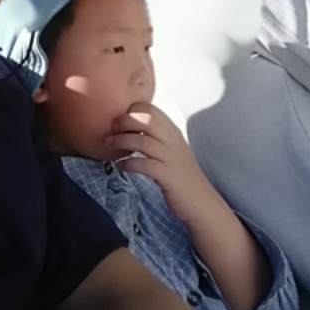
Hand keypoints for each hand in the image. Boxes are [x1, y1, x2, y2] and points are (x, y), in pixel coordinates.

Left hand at [108, 102, 217, 223]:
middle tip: (111, 129)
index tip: (119, 118)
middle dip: (125, 121)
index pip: (152, 110)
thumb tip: (131, 127)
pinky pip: (144, 165)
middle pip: (147, 120)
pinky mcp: (167, 176)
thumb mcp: (171, 149)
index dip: (132, 110)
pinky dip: (129, 163)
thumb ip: (156, 136)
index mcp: (172, 132)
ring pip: (143, 141)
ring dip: (122, 141)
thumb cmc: (180, 174)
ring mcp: (170, 158)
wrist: (200, 200)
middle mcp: (173, 142)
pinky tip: (121, 166)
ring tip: (109, 144)